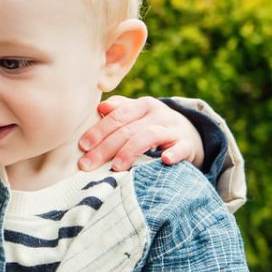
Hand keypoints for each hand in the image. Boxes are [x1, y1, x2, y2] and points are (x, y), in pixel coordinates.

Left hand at [78, 96, 203, 171]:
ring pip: (150, 136)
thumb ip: (119, 111)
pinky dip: (174, 153)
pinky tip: (164, 160)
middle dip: (106, 148)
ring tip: (116, 166)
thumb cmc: (152, 125)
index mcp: (142, 105)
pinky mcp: (187, 144)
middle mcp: (158, 114)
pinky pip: (182, 148)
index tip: (82, 146)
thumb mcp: (137, 115)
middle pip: (128, 129)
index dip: (98, 131)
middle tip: (88, 164)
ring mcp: (173, 129)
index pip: (117, 116)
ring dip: (131, 150)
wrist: (189, 132)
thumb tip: (100, 108)